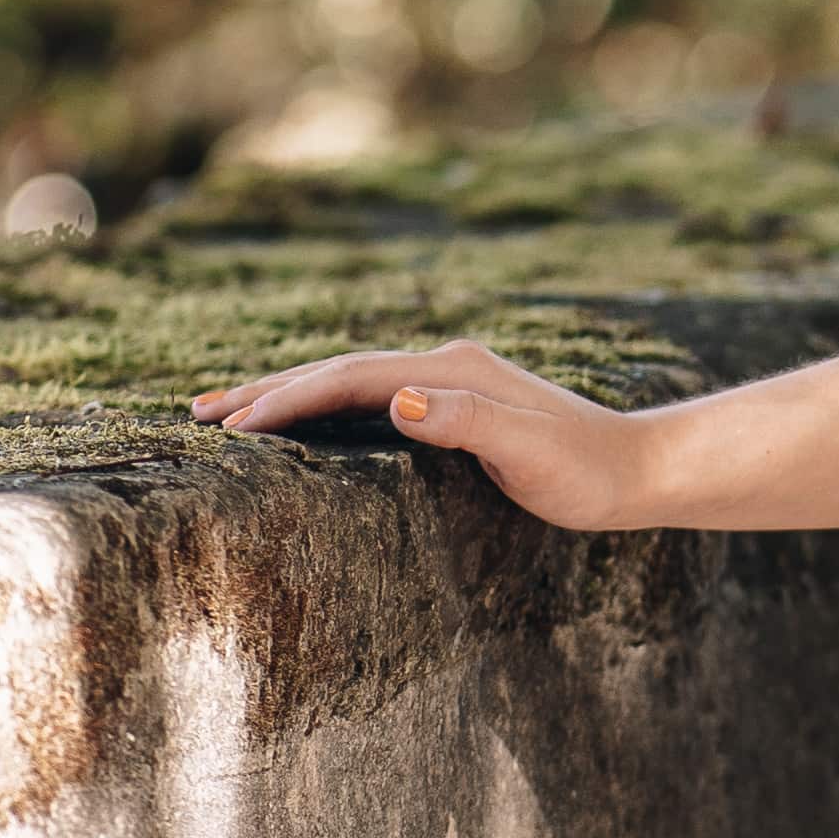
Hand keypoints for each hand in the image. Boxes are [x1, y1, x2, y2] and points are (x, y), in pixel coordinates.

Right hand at [193, 340, 652, 529]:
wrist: (639, 470)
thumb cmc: (587, 471)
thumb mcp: (531, 451)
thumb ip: (468, 421)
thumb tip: (398, 400)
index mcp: (451, 370)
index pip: (350, 379)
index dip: (289, 399)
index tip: (233, 426)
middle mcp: (444, 366)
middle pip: (337, 371)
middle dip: (268, 390)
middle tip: (199, 412)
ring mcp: (447, 383)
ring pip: (348, 383)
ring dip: (288, 394)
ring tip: (230, 413)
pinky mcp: (453, 406)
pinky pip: (367, 401)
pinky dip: (324, 407)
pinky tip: (306, 424)